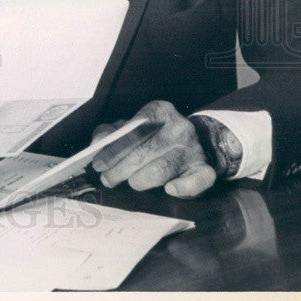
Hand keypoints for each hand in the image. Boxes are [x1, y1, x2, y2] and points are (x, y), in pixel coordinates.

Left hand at [90, 100, 216, 197]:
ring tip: (131, 183)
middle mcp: (179, 127)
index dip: (114, 149)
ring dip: (143, 179)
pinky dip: (183, 187)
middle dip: (122, 168)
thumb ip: (110, 132)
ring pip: (164, 167)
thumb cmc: (153, 136)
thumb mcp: (130, 127)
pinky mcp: (204, 169)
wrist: (193, 143)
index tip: (99, 164)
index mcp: (159, 111)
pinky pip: (197, 180)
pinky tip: (169, 189)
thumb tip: (96, 144)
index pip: (134, 130)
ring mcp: (193, 149)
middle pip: (146, 150)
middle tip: (108, 180)